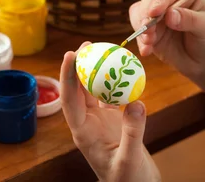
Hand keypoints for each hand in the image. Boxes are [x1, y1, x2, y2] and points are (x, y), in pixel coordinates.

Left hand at [60, 42, 160, 181]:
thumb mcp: (130, 159)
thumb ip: (133, 132)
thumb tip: (136, 102)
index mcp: (83, 133)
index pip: (70, 100)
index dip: (68, 76)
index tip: (71, 54)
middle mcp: (87, 124)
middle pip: (78, 90)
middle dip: (79, 66)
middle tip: (87, 44)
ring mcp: (99, 121)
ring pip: (93, 91)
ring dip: (94, 71)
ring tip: (100, 50)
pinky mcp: (112, 120)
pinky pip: (110, 96)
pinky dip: (115, 82)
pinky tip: (121, 69)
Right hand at [129, 0, 204, 79]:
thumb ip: (189, 19)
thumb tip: (170, 15)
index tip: (155, 12)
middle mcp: (169, 0)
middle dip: (146, 14)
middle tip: (147, 30)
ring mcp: (158, 17)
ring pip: (139, 13)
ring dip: (140, 27)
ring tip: (149, 42)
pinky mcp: (151, 33)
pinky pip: (139, 32)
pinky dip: (140, 41)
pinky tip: (147, 51)